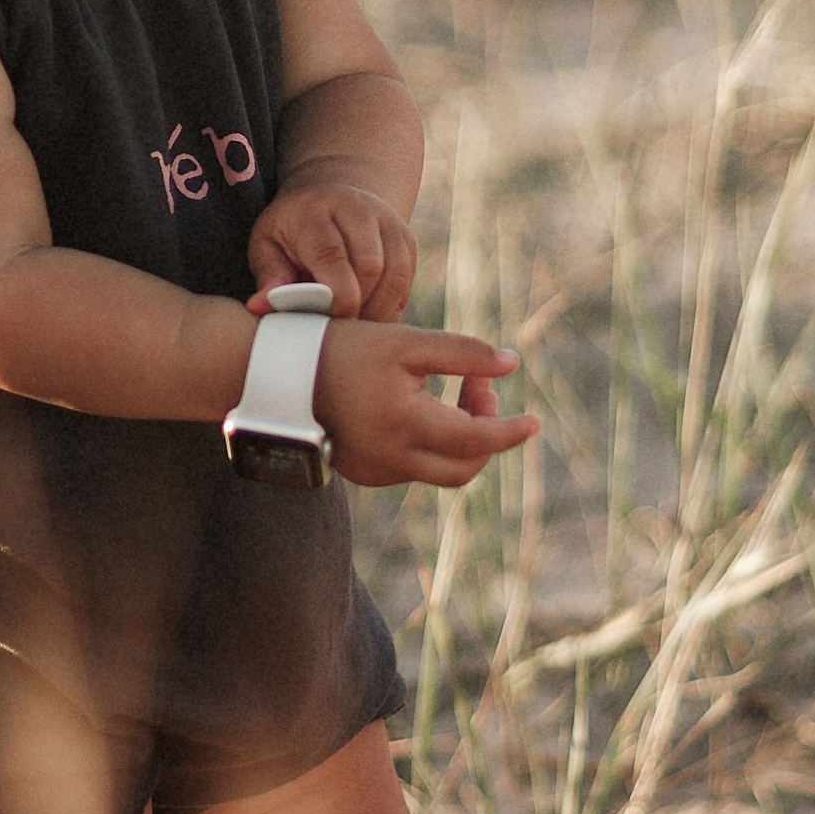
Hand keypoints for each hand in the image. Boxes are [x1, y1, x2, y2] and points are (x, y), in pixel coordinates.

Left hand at [248, 178, 415, 322]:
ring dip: (375, 311)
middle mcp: (358, 210)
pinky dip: (389, 308)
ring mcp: (388, 222)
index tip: (326, 325)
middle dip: (356, 307)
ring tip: (352, 328)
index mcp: (315, 212)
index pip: (331, 256)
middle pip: (370, 267)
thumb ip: (269, 276)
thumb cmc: (292, 231)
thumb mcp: (268, 245)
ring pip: (394, 276)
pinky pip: (405, 283)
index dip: (334, 298)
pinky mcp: (407, 240)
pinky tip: (368, 318)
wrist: (333, 195)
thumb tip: (258, 307)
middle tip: (338, 331)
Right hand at [313, 321, 538, 490]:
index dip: (510, 432)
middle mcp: (392, 460)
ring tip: (460, 391)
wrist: (279, 373)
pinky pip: (413, 468)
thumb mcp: (405, 340)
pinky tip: (425, 406)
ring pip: (439, 470)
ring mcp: (376, 472)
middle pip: (463, 468)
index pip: (476, 441)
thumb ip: (461, 352)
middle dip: (487, 434)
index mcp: (405, 425)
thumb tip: (511, 364)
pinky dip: (432, 443)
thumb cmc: (344, 349)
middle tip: (482, 389)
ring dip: (461, 438)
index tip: (535, 422)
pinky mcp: (363, 472)